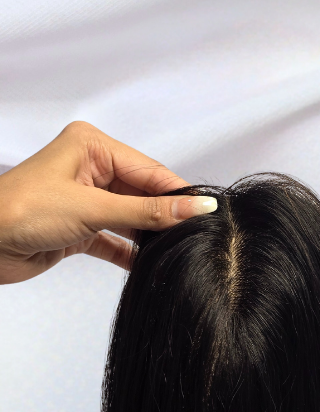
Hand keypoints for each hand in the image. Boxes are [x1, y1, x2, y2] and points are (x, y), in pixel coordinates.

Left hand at [0, 121, 216, 284]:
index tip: (207, 214)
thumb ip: (148, 212)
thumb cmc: (19, 211)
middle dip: (166, 217)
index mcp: (92, 147)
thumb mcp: (92, 209)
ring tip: (175, 251)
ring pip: (134, 218)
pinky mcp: (82, 228)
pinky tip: (151, 264)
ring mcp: (87, 199)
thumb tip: (195, 208)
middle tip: (195, 237)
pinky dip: (133, 253)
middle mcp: (91, 169)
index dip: (179, 194)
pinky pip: (119, 239)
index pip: (150, 171)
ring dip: (151, 236)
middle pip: (145, 195)